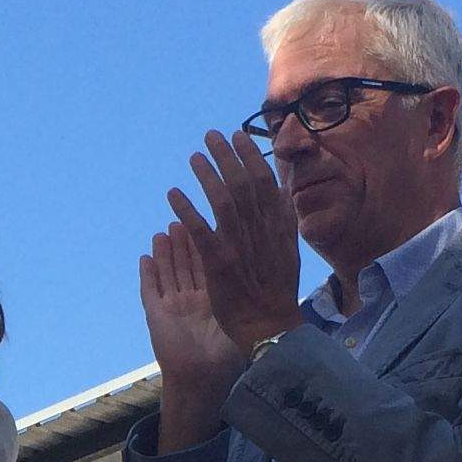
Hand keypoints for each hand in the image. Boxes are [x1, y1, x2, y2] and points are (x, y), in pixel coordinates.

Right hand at [141, 221, 242, 452]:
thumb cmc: (226, 355)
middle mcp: (194, 301)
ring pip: (169, 272)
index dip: (212, 244)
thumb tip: (272, 272)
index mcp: (215, 300)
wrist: (203, 379)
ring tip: (164, 231)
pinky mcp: (157, 316)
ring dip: (165, 252)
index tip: (214, 224)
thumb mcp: (243, 321)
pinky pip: (150, 290)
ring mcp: (174, 307)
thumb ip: (252, 296)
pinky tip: (145, 256)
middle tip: (185, 219)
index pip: (213, 266)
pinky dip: (148, 273)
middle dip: (185, 242)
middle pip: (188, 264)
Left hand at [171, 130, 304, 357]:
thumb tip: (281, 185)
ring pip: (223, 202)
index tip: (236, 135)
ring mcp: (240, 246)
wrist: (270, 326)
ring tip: (193, 157)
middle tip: (211, 135)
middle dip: (227, 156)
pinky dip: (186, 210)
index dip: (249, 155)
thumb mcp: (288, 247)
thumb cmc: (276, 289)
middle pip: (243, 184)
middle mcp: (261, 231)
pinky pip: (200, 231)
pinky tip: (173, 193)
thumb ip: (283, 216)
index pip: (264, 180)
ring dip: (207, 176)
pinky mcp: (219, 263)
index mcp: (278, 226)